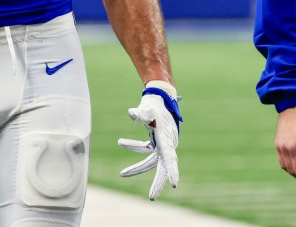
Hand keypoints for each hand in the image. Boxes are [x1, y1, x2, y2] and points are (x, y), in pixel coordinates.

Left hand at [117, 80, 180, 199]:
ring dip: (137, 167)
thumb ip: (140, 113)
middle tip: (151, 198)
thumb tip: (131, 113)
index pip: (170, 158)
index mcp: (166, 138)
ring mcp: (163, 144)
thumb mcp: (146, 109)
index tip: (174, 184)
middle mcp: (167, 144)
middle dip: (157, 183)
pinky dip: (134, 147)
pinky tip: (121, 143)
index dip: (172, 171)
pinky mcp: (157, 141)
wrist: (160, 97)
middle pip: (163, 166)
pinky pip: (146, 149)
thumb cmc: (154, 104)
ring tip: (122, 174)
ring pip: (151, 160)